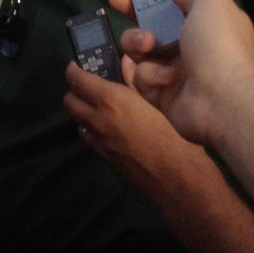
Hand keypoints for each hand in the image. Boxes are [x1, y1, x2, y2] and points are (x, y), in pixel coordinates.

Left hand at [62, 60, 212, 209]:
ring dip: (84, 113)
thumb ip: (138, 84)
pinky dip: (94, 131)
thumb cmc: (181, 140)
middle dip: (75, 91)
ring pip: (78, 122)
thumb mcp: (163, 104)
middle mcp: (99, 122)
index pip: (78, 80)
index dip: (74, 70)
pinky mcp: (105, 162)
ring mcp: (99, 145)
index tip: (77, 65)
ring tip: (104, 108)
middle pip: (70, 102)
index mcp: (113, 102)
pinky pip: (91, 140)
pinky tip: (115, 131)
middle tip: (90, 86)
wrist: (183, 188)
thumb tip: (125, 64)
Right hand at [109, 0, 253, 147]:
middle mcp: (186, 45)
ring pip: (138, 49)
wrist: (224, 99)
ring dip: (138, 42)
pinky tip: (167, 78)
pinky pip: (141, 77)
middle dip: (131, 12)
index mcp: (201, 24)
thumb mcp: (209, 4)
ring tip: (148, 46)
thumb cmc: (219, 44)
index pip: (169, 4)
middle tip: (116, 1)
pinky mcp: (159, 93)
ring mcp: (171, 70)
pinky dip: (150, 75)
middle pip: (148, 24)